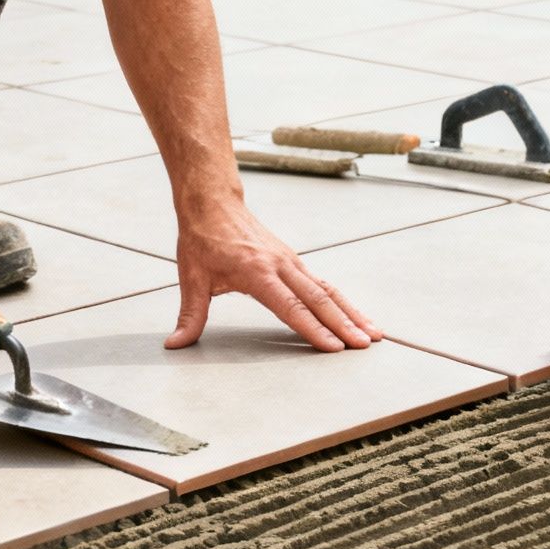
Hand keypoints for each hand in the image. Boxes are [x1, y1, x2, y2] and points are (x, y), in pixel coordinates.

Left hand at [167, 197, 379, 351]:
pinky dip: (342, 301)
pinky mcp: (293, 261)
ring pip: (328, 290)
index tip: (333, 347)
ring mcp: (291, 262)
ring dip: (352, 312)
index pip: (290, 307)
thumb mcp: (191, 278)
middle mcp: (280, 266)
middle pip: (319, 299)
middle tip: (363, 345)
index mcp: (257, 273)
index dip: (312, 329)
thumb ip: (190, 315)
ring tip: (373, 333)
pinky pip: (323, 284)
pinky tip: (355, 316)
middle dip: (343, 324)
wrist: (213, 201)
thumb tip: (175, 344)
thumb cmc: (202, 238)